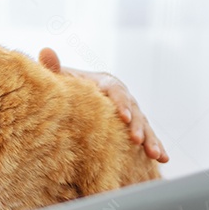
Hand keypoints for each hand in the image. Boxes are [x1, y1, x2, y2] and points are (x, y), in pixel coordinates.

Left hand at [39, 47, 168, 162]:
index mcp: (105, 82)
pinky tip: (164, 158)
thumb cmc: (64, 86)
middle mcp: (121, 95)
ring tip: (155, 155)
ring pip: (144, 124)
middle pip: (134, 109)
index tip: (124, 118)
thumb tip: (45, 51)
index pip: (116, 91)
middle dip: (138, 126)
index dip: (121, 104)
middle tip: (137, 140)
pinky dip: (155, 145)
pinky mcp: (132, 125)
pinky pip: (146, 135)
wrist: (73, 94)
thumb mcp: (58, 78)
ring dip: (151, 139)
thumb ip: (53, 68)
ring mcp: (130, 110)